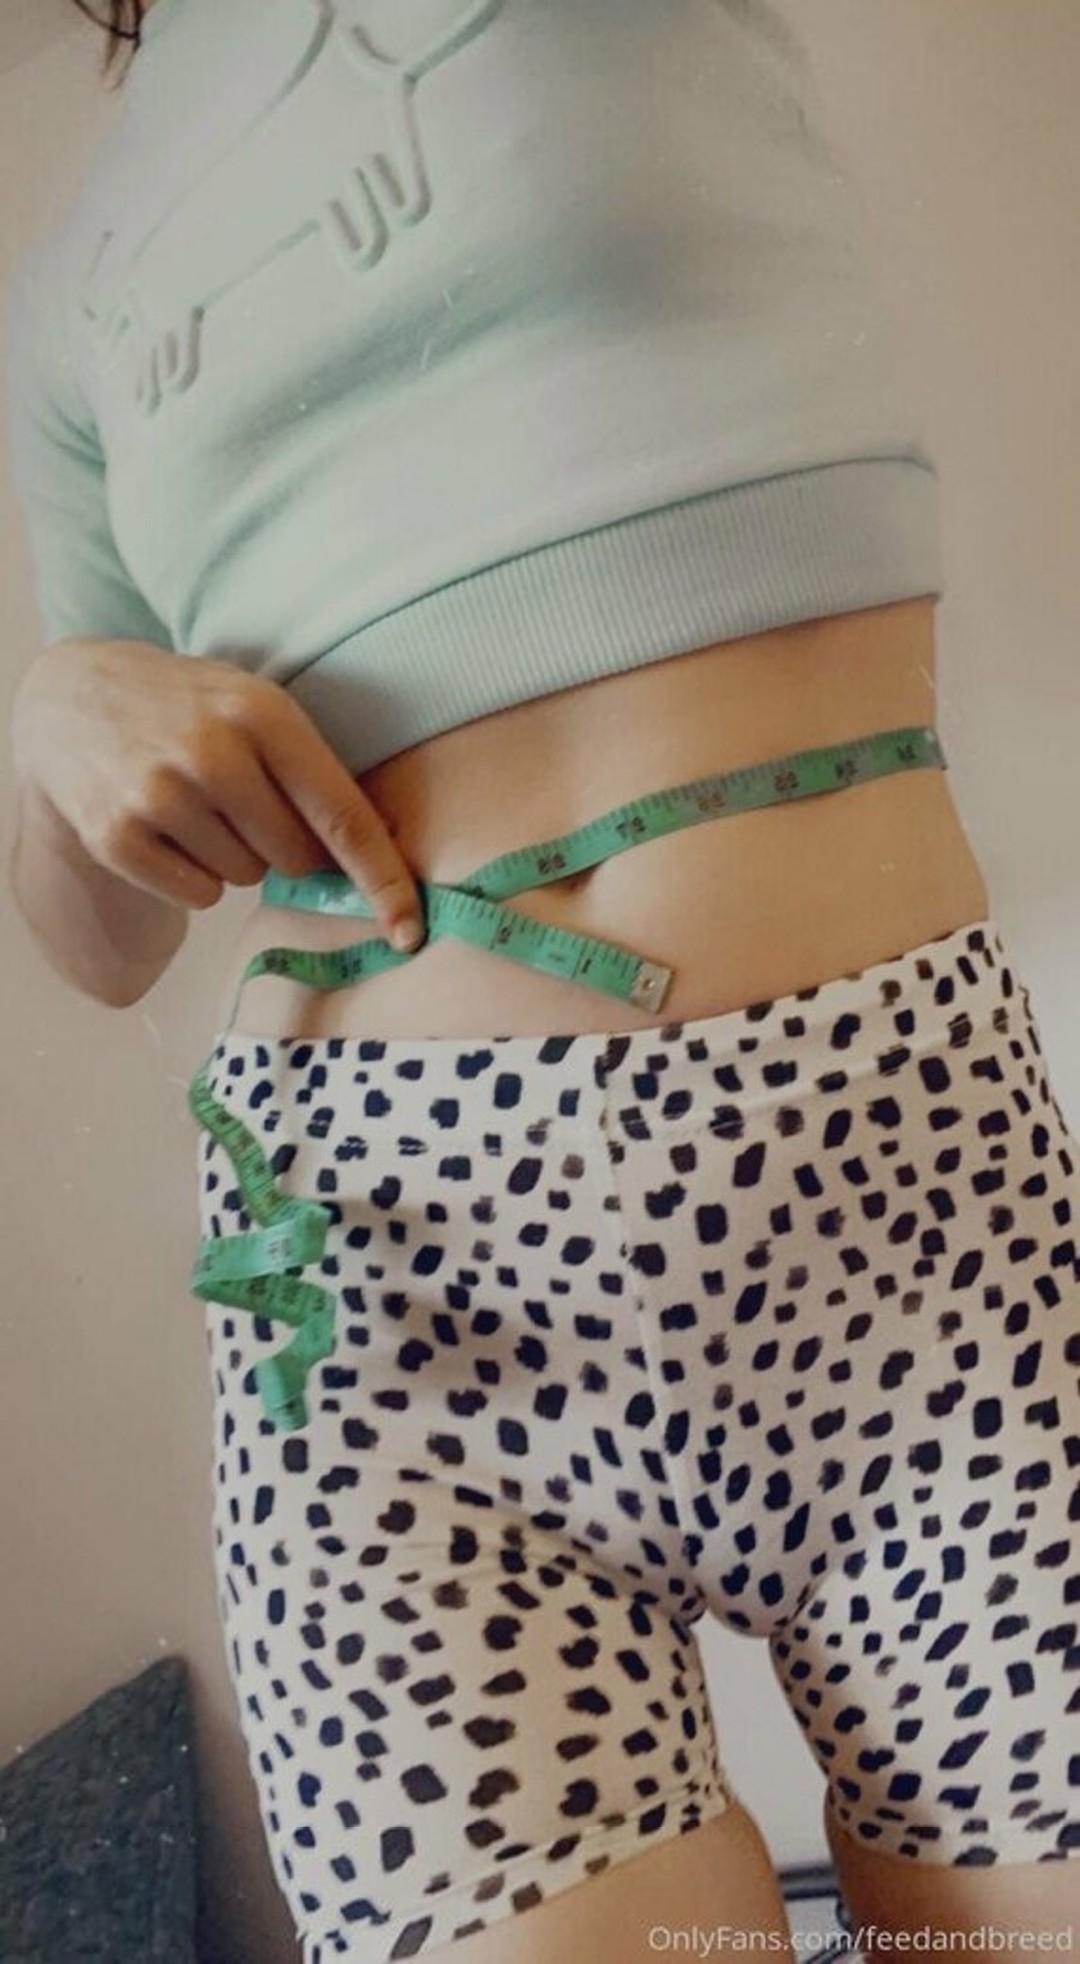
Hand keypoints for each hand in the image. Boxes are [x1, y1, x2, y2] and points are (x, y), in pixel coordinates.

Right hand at [10, 637, 425, 947]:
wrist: (69, 696)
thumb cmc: (191, 709)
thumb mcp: (255, 707)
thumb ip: (314, 774)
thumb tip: (373, 864)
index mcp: (265, 716)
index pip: (343, 817)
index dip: (383, 880)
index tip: (411, 930)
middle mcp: (214, 753)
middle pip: (295, 858)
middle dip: (284, 846)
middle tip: (244, 803)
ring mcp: (161, 795)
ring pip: (244, 878)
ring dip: (233, 856)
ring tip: (196, 804)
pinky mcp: (118, 836)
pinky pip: (198, 895)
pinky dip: (193, 876)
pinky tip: (166, 827)